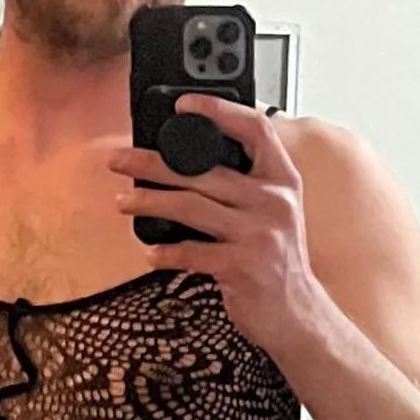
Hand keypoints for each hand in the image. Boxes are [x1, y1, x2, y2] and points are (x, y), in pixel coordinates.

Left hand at [109, 96, 323, 358]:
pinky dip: (166, 252)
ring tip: (124, 200)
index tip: (184, 104)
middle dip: (153, 162)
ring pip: (191, 206)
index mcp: (283, 181)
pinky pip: (191, 253)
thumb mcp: (277, 212)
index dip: (220, 109)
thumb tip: (187, 161)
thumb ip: (247, 184)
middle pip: (205, 170)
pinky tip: (150, 252)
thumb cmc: (279, 262)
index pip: (256, 129)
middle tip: (120, 160)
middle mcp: (274, 202)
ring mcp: (259, 234)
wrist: (299, 315)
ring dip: (149, 201)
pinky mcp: (242, 266)